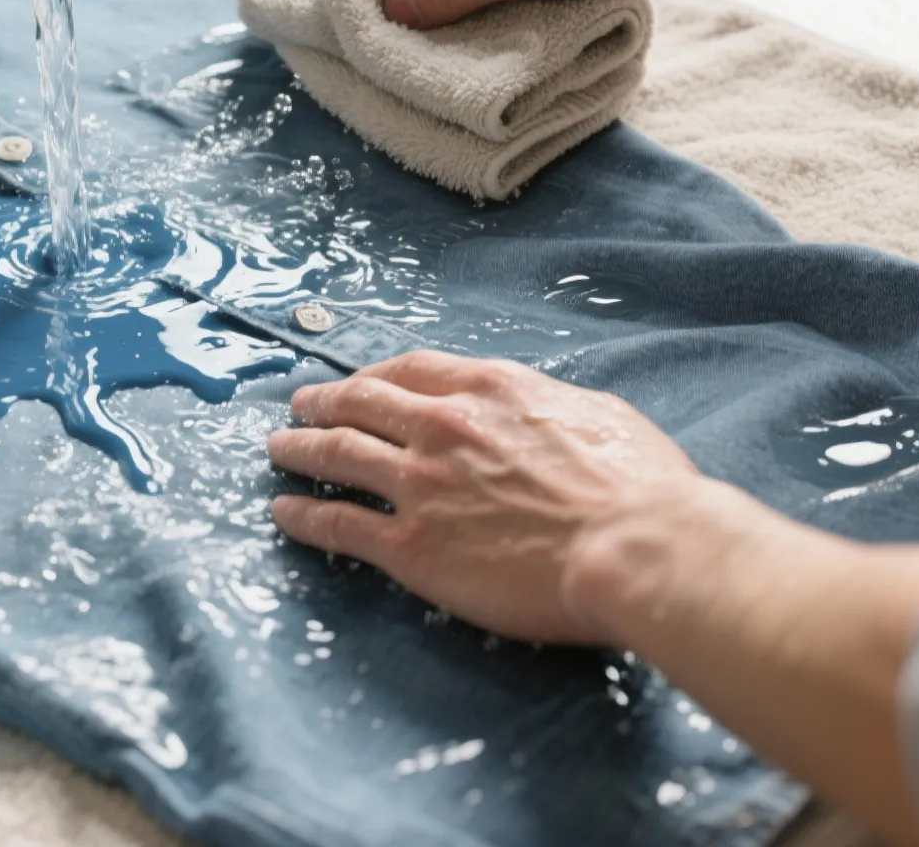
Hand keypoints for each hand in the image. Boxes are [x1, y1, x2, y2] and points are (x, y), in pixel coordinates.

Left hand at [268, 350, 762, 643]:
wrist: (636, 548)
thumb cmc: (640, 489)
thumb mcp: (598, 417)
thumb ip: (550, 410)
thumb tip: (543, 417)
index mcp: (490, 389)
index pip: (411, 370)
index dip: (375, 375)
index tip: (358, 382)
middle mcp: (443, 426)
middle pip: (360, 403)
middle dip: (322, 402)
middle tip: (299, 406)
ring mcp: (420, 485)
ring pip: (336, 453)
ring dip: (299, 448)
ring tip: (278, 449)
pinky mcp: (410, 546)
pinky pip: (338, 523)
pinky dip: (303, 514)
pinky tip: (284, 512)